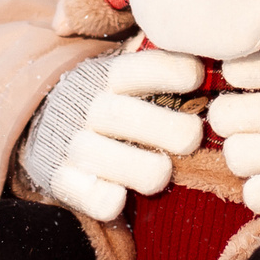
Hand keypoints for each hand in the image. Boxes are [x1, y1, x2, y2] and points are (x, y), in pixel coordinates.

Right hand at [20, 49, 204, 221]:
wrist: (48, 124)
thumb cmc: (113, 102)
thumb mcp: (129, 78)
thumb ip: (161, 71)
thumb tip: (211, 62)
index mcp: (105, 77)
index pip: (135, 68)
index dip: (170, 71)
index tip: (198, 79)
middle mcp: (85, 108)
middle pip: (118, 114)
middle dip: (163, 128)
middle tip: (192, 138)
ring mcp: (68, 144)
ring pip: (92, 152)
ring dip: (136, 166)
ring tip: (163, 172)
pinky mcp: (59, 178)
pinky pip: (78, 191)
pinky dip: (101, 197)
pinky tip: (122, 198)